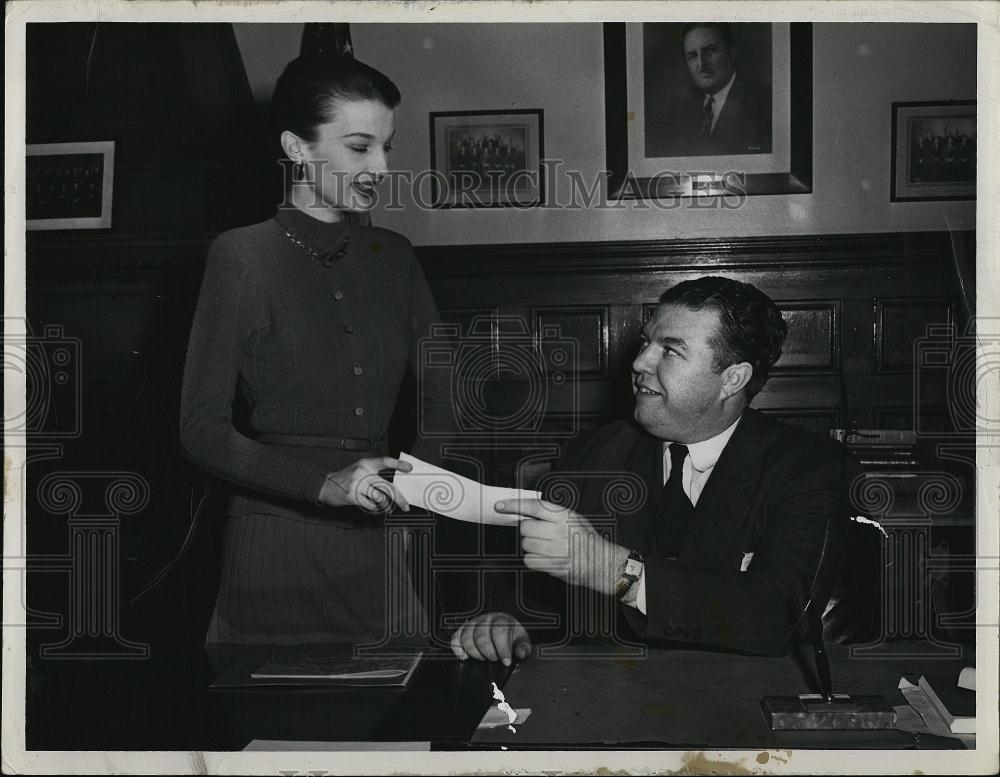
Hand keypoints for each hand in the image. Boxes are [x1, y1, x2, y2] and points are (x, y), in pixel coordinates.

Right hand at [318, 456, 411, 512]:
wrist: (325, 486)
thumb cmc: (345, 479)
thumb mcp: (359, 469)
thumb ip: (374, 473)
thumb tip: (394, 482)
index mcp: (366, 463)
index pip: (385, 461)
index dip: (398, 465)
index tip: (410, 468)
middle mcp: (363, 472)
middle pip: (387, 486)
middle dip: (400, 498)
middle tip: (406, 506)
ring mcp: (358, 484)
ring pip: (381, 497)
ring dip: (386, 506)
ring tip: (387, 507)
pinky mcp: (353, 496)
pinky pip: (371, 505)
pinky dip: (375, 508)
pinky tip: (374, 507)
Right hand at [450, 612, 530, 666]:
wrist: (501, 625)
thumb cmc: (510, 634)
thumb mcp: (521, 639)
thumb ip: (523, 647)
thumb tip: (521, 653)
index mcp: (501, 620)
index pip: (499, 632)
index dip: (502, 649)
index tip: (506, 661)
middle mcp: (485, 620)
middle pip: (481, 638)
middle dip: (489, 653)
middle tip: (494, 659)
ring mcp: (472, 624)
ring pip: (467, 639)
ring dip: (475, 653)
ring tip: (484, 657)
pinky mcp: (462, 630)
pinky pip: (455, 639)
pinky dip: (458, 649)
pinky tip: (465, 655)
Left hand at [496, 498, 627, 594]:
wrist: (601, 562)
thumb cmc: (586, 540)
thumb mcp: (573, 518)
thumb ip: (551, 514)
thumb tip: (525, 513)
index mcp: (564, 516)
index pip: (533, 506)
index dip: (514, 505)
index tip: (500, 505)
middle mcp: (559, 530)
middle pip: (525, 528)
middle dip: (529, 531)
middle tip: (540, 535)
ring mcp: (556, 549)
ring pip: (526, 544)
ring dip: (531, 546)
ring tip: (546, 548)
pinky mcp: (553, 565)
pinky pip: (529, 560)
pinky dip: (533, 560)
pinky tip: (545, 558)